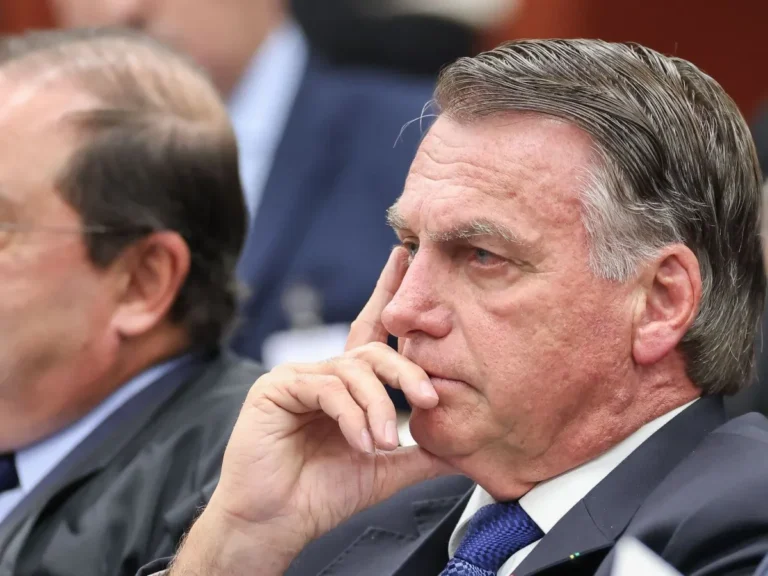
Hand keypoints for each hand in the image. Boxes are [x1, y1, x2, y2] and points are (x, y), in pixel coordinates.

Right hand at [170, 248, 453, 575]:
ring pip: (352, 370)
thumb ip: (418, 453)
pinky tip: (361, 442)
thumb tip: (462, 448)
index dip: (387, 294)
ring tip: (385, 442)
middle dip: (405, 370)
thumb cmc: (321, 495)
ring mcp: (296, 378)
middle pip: (372, 352)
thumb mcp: (383, 469)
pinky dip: (350, 415)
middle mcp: (321, 374)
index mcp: (345, 387)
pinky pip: (326, 387)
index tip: (405, 257)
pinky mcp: (275, 388)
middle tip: (429, 398)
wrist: (275, 524)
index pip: (371, 333)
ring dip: (377, 407)